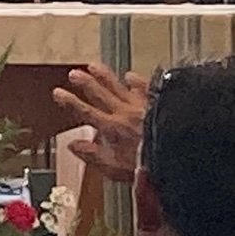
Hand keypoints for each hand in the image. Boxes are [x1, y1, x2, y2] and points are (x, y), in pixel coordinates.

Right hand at [53, 62, 146, 181]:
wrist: (177, 157)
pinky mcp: (158, 104)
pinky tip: (131, 75)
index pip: (85, 112)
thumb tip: (74, 146)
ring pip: (119, 87)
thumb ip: (92, 155)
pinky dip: (137, 81)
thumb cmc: (148, 166)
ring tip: (94, 66)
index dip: (69, 101)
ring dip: (105, 76)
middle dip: (85, 83)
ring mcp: (141, 107)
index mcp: (111, 129)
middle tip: (74, 73)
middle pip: (100, 94)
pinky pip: (145, 89)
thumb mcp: (114, 168)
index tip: (59, 92)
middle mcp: (124, 114)